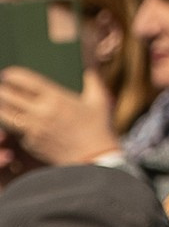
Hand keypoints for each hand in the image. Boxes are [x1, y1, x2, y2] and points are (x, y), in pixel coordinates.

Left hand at [0, 71, 115, 167]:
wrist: (94, 160)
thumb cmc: (99, 129)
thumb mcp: (99, 100)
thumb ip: (92, 79)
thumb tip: (88, 66)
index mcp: (56, 98)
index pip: (25, 80)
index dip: (12, 75)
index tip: (7, 74)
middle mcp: (41, 113)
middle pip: (8, 96)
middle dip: (2, 89)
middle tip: (2, 87)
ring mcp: (33, 130)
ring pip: (5, 115)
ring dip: (2, 107)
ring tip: (4, 103)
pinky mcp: (30, 144)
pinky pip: (15, 131)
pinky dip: (12, 124)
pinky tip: (15, 119)